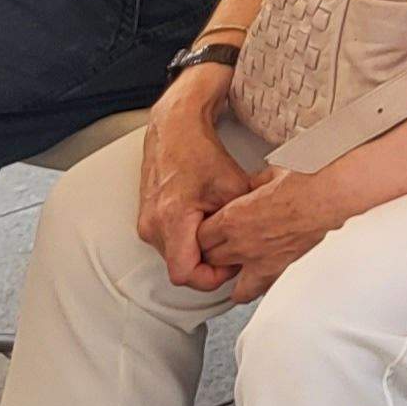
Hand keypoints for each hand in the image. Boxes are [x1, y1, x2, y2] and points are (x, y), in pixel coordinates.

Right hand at [134, 104, 264, 292]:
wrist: (174, 128)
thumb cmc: (199, 151)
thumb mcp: (234, 187)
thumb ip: (243, 220)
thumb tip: (260, 241)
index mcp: (172, 219)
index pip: (186, 274)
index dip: (213, 277)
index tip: (231, 264)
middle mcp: (152, 225)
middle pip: (181, 269)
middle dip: (208, 266)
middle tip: (232, 250)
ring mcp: (146, 223)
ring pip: (174, 257)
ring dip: (198, 253)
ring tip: (220, 233)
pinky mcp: (147, 219)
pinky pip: (168, 244)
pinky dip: (188, 241)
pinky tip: (206, 225)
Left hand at [198, 165, 357, 300]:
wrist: (326, 195)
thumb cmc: (303, 182)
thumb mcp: (269, 175)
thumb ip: (253, 185)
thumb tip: (253, 185)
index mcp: (232, 218)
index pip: (201, 236)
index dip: (206, 233)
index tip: (212, 231)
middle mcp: (240, 243)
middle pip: (211, 258)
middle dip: (214, 253)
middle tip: (222, 246)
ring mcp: (259, 259)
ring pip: (228, 281)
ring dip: (230, 274)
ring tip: (235, 268)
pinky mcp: (279, 268)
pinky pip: (254, 290)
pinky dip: (252, 289)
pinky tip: (254, 283)